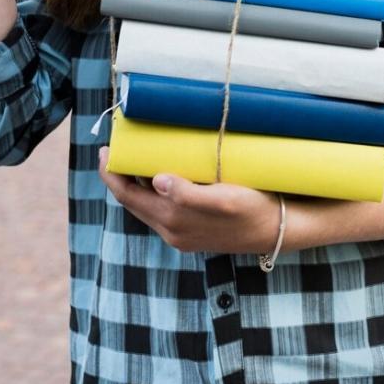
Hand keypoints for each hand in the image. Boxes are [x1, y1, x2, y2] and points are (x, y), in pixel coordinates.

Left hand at [98, 147, 282, 254]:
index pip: (129, 197)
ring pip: (146, 207)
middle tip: (116, 150)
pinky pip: (160, 210)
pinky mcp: (192, 232)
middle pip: (133, 202)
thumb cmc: (253, 210)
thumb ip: (188, 193)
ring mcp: (181, 234)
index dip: (113, 175)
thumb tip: (155, 180)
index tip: (106, 151)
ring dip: (135, 185)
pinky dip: (151, 192)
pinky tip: (159, 176)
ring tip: (134, 159)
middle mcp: (172, 231)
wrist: (277, 231)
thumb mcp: (224, 198)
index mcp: (173, 222)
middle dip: (120, 177)